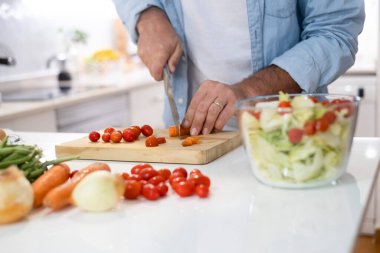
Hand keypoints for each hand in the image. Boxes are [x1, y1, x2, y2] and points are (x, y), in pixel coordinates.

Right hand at [137, 7, 182, 79]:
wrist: (152, 22)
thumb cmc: (167, 33)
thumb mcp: (178, 46)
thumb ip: (175, 60)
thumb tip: (172, 71)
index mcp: (159, 55)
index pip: (156, 75)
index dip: (162, 76)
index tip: (166, 71)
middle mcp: (149, 56)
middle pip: (153, 72)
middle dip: (160, 69)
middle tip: (165, 60)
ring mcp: (142, 55)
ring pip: (149, 67)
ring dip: (155, 64)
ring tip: (160, 52)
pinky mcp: (139, 53)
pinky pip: (146, 62)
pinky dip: (151, 59)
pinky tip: (154, 50)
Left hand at [181, 65, 300, 135]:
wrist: (244, 92)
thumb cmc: (224, 99)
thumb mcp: (211, 98)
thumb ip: (200, 108)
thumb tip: (188, 124)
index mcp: (206, 86)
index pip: (195, 102)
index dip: (189, 115)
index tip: (185, 126)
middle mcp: (216, 87)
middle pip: (202, 107)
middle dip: (197, 121)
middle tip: (194, 132)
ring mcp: (226, 93)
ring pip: (212, 111)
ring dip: (207, 124)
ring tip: (204, 132)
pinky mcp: (235, 101)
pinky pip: (224, 114)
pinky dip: (219, 123)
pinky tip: (216, 129)